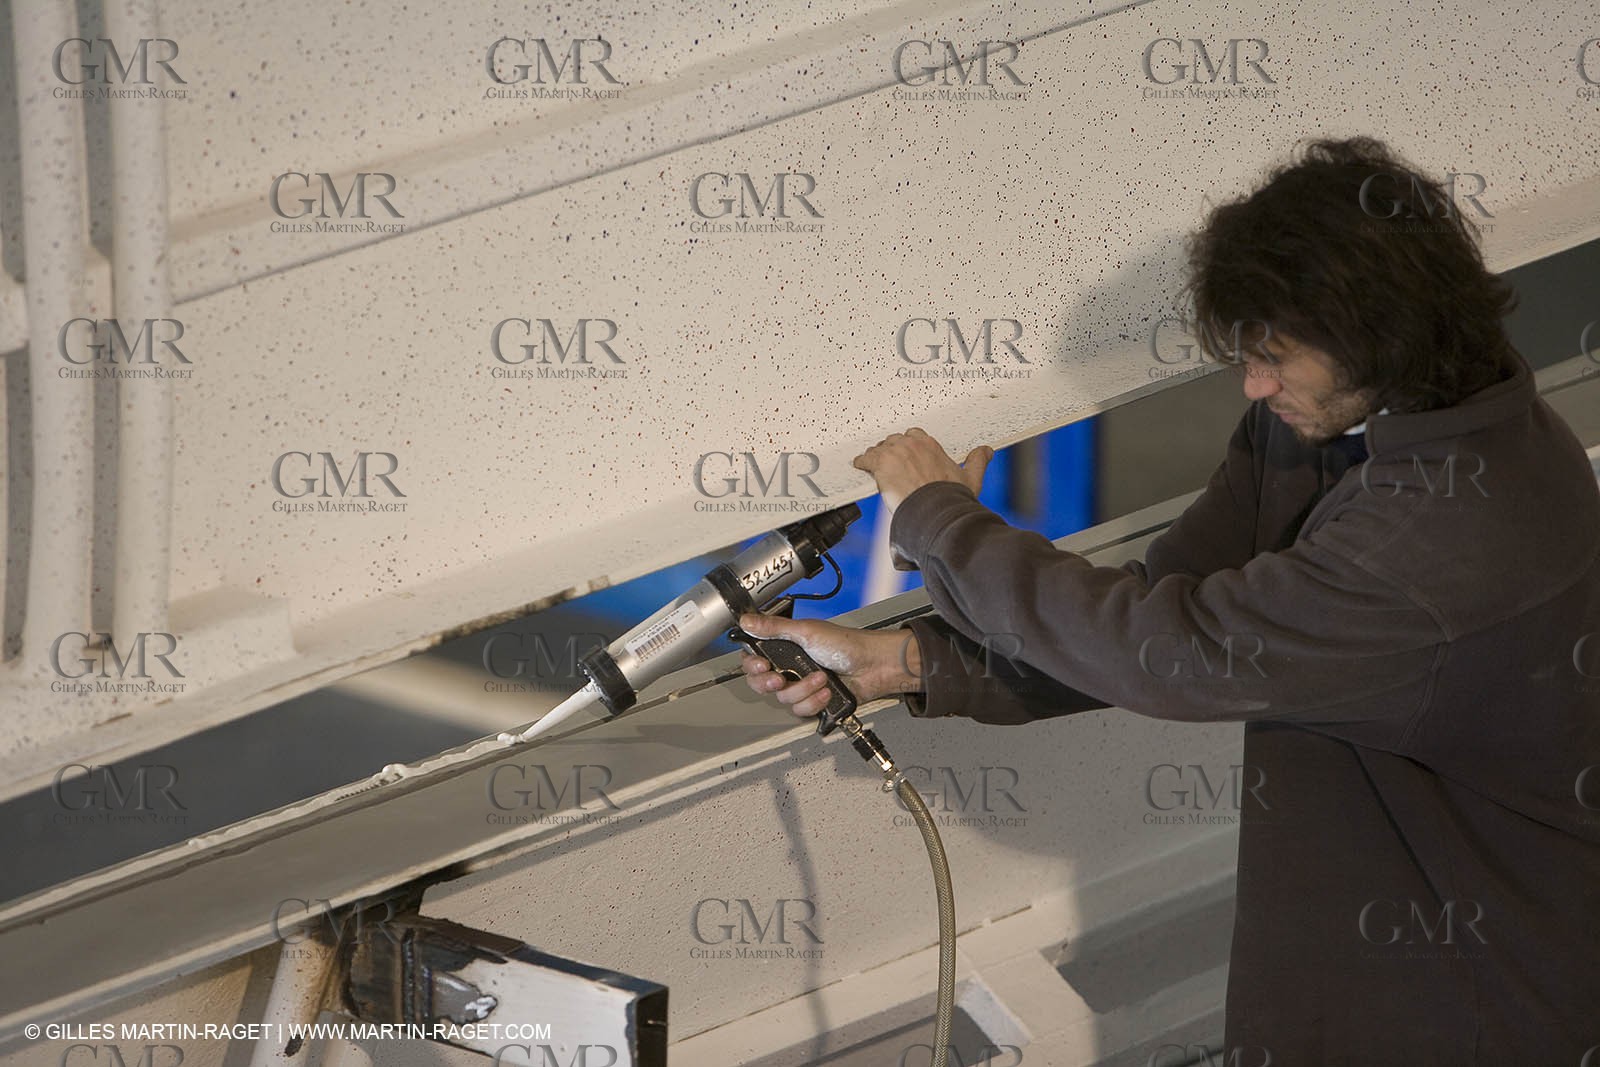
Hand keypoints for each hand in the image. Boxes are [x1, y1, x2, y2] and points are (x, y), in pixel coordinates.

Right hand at [737, 613, 923, 718]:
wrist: (872, 666)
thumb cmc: (846, 644)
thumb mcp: (806, 631)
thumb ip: (773, 628)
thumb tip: (747, 621)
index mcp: (785, 646)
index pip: (754, 659)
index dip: (752, 666)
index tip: (760, 665)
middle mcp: (790, 667)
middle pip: (761, 684)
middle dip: (770, 683)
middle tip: (780, 679)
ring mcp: (801, 685)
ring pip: (783, 699)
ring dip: (803, 689)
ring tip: (820, 677)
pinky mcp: (813, 701)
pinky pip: (801, 710)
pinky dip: (815, 701)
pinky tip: (827, 691)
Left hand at [853, 427, 992, 512]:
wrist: (934, 511)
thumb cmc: (950, 498)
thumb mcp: (971, 478)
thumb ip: (978, 461)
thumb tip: (986, 451)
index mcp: (929, 444)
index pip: (914, 435)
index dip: (909, 446)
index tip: (908, 455)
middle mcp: (911, 444)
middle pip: (894, 441)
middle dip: (892, 451)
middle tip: (892, 464)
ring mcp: (894, 453)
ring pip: (879, 448)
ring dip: (877, 457)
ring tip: (876, 466)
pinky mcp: (880, 464)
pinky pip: (865, 459)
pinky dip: (862, 463)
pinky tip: (861, 466)